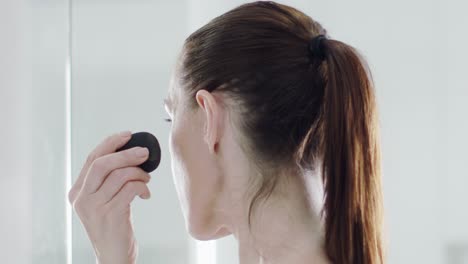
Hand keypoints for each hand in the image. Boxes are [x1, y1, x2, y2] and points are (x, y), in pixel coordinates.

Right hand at [68, 131, 151, 263]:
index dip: (110, 143)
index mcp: (77, 191)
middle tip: (145, 152)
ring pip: (119, 175)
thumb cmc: (113, 226)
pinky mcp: (110, 215)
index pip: (92, 159)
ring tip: (146, 179)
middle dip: (126, 153)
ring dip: (139, 173)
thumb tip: (132, 153)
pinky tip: (146, 193)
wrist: (113, 255)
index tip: (128, 135)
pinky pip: (130, 189)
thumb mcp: (104, 201)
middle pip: (102, 163)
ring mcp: (94, 207)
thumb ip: (109, 180)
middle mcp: (81, 198)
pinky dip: (142, 187)